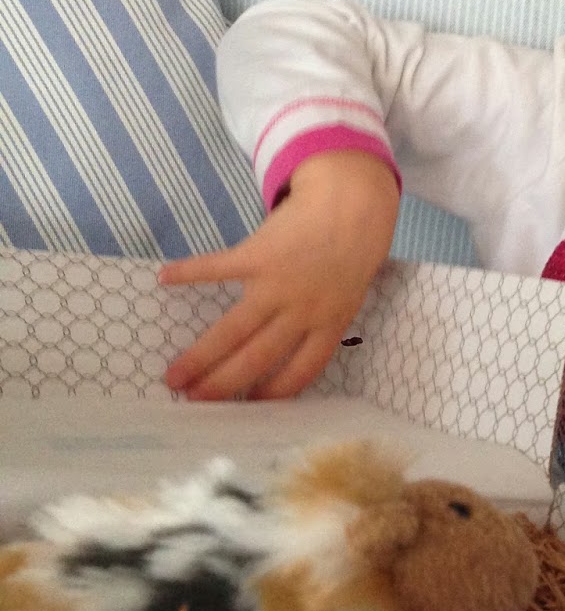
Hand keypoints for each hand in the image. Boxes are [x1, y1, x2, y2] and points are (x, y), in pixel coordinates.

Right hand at [160, 150, 399, 400]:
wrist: (353, 200)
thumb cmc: (354, 248)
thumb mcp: (351, 292)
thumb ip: (324, 318)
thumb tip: (294, 343)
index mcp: (330, 324)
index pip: (301, 371)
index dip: (276, 394)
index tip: (249, 409)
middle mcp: (302, 312)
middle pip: (257, 358)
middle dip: (224, 385)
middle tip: (194, 404)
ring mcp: (277, 284)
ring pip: (234, 330)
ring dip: (201, 356)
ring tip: (174, 376)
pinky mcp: (257, 255)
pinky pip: (218, 267)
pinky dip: (190, 271)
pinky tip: (164, 277)